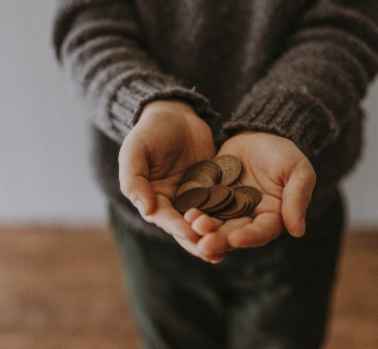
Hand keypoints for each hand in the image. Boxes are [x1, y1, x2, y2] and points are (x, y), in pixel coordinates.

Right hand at [118, 99, 215, 256]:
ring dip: (215, 234)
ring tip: (229, 248)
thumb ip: (135, 179)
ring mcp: (194, 196)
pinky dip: (228, 216)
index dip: (177, 227)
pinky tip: (242, 225)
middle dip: (199, 240)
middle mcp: (173, 202)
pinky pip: (221, 204)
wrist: (175, 114)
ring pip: (205, 220)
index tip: (191, 234)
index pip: (164, 218)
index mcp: (152, 197)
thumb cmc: (150, 131)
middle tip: (214, 253)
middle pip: (185, 227)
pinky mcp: (213, 188)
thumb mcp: (135, 150)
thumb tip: (147, 211)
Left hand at [186, 131, 315, 259]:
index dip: (248, 237)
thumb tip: (298, 232)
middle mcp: (248, 217)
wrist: (258, 134)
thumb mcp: (298, 171)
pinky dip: (194, 210)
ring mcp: (227, 208)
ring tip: (192, 225)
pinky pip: (201, 205)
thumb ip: (297, 199)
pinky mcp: (210, 196)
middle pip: (233, 233)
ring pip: (214, 223)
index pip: (261, 232)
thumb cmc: (283, 153)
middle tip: (204, 243)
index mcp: (271, 216)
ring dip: (203, 228)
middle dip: (219, 239)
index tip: (235, 239)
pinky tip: (184, 212)